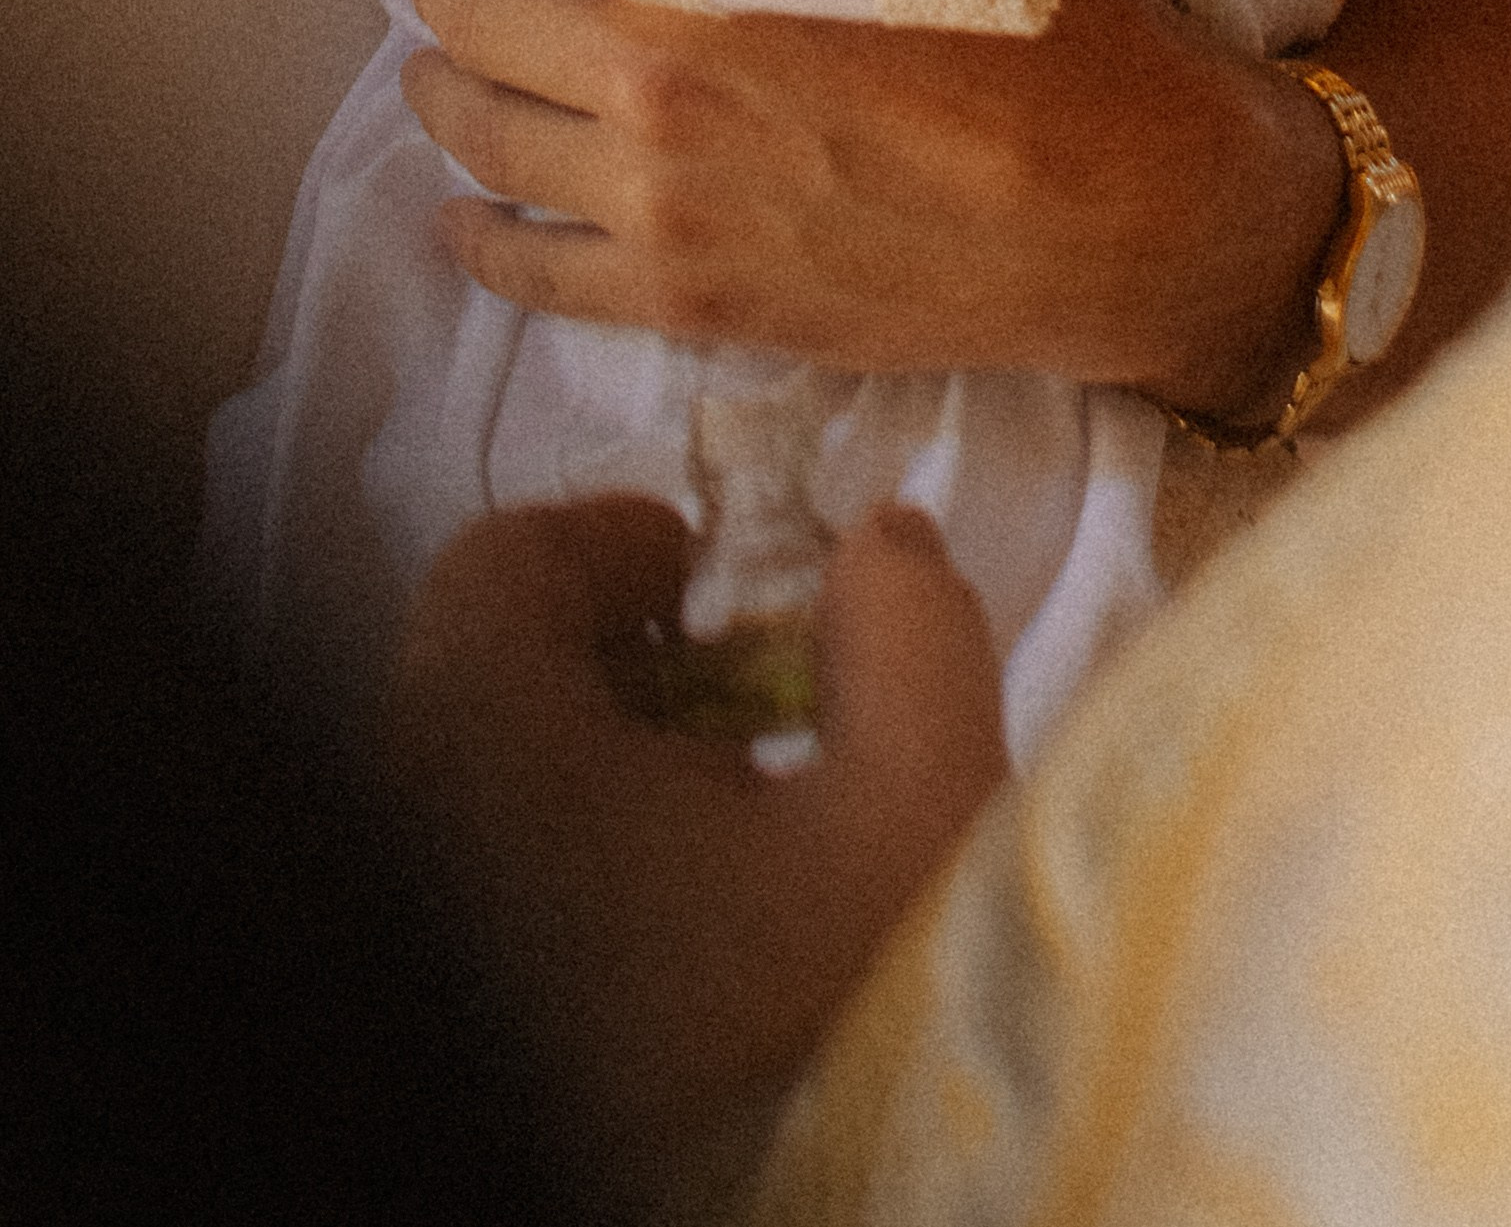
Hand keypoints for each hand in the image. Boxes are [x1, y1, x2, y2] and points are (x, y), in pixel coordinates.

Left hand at [387, 494, 1005, 1214]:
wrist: (748, 1222)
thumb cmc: (814, 1034)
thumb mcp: (918, 817)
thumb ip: (912, 641)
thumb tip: (884, 544)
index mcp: (481, 748)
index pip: (500, 571)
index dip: (618, 548)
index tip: (716, 586)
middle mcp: (401, 823)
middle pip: (488, 683)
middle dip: (621, 669)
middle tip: (745, 710)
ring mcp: (398, 929)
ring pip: (477, 795)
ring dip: (591, 777)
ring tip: (722, 838)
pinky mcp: (429, 1015)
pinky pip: (472, 888)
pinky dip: (561, 873)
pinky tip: (669, 942)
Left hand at [406, 0, 1510, 446]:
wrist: (1143, 210)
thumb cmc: (1067, 17)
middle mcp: (654, 88)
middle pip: (468, 28)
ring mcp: (664, 211)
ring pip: (482, 149)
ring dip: (454, 102)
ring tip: (458, 71)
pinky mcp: (693, 305)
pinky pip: (530, 276)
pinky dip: (483, 239)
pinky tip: (473, 212)